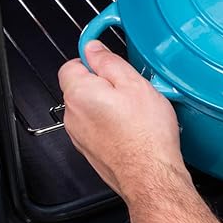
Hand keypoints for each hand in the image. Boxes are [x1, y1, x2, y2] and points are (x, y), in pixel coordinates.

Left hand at [58, 41, 188, 203]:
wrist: (150, 175)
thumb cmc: (146, 134)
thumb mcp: (133, 83)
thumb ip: (108, 61)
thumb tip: (94, 48)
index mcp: (79, 93)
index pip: (72, 64)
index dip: (92, 60)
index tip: (107, 60)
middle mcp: (73, 115)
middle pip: (82, 87)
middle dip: (104, 84)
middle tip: (131, 88)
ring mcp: (80, 136)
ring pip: (91, 108)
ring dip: (109, 105)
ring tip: (136, 111)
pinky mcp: (91, 151)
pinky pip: (98, 128)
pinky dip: (111, 124)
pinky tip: (133, 128)